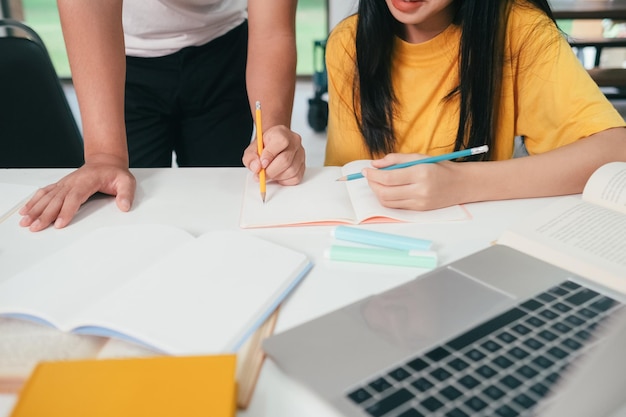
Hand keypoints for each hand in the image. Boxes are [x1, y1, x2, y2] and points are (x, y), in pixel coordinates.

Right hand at [19, 155, 135, 231]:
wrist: (106, 162)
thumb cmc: (115, 173)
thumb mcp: (127, 181)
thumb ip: (126, 194)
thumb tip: (125, 206)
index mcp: (87, 181)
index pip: (74, 197)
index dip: (66, 211)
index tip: (59, 223)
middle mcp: (72, 182)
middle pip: (56, 200)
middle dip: (45, 214)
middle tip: (36, 227)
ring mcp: (65, 184)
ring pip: (47, 197)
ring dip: (35, 209)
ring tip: (26, 222)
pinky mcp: (61, 185)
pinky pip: (44, 192)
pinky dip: (33, 201)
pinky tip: (26, 211)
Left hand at [242, 124, 305, 184]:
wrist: (273, 146)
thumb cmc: (264, 147)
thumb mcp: (253, 149)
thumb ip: (251, 157)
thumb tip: (256, 167)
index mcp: (282, 132)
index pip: (280, 142)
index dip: (270, 155)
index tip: (261, 164)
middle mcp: (294, 141)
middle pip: (285, 160)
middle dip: (270, 171)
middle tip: (261, 175)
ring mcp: (301, 154)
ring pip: (291, 171)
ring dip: (277, 176)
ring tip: (269, 172)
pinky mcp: (303, 166)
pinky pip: (295, 177)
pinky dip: (284, 180)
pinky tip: (278, 174)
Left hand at [362, 153, 467, 210]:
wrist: (461, 184)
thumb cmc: (440, 167)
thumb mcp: (419, 157)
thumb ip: (395, 159)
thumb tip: (375, 164)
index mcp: (420, 173)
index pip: (388, 178)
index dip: (373, 175)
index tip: (366, 170)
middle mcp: (420, 190)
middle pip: (385, 192)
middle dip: (372, 184)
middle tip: (369, 176)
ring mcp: (419, 203)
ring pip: (388, 202)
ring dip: (377, 192)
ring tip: (377, 182)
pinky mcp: (419, 210)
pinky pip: (396, 206)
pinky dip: (387, 198)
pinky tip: (387, 189)